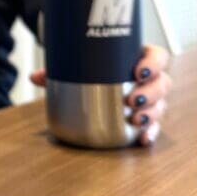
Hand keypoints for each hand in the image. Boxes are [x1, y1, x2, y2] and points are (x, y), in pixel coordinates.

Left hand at [30, 44, 171, 146]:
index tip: (139, 70)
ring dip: (151, 113)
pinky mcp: (144, 119)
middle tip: (131, 100)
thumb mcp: (75, 66)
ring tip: (134, 119)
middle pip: (161, 84)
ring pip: (159, 106)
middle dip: (150, 93)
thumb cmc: (91, 69)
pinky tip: (142, 139)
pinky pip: (154, 126)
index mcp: (137, 58)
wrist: (92, 82)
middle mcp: (148, 79)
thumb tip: (34, 77)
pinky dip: (150, 133)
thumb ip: (56, 70)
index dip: (154, 63)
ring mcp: (148, 100)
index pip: (158, 56)